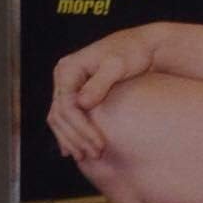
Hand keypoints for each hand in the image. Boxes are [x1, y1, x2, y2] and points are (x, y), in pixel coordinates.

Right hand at [47, 27, 157, 161]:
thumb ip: (101, 83)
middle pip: (59, 115)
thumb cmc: (133, 53)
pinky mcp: (76, 92)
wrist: (143, 47)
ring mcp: (68, 85)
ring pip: (60, 119)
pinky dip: (72, 134)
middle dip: (76, 138)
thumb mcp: (118, 65)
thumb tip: (82, 103)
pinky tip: (77, 150)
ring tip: (88, 156)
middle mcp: (64, 76)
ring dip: (72, 140)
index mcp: (68, 68)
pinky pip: (67, 118)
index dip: (81, 129)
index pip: (66, 106)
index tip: (99, 145)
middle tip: (95, 155)